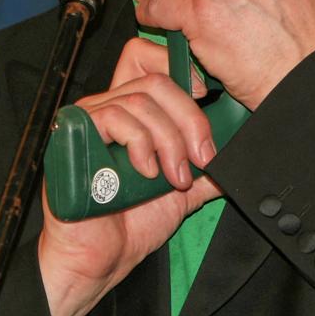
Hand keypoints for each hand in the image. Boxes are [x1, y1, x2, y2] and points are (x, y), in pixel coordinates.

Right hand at [38, 37, 220, 315]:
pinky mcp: (74, 135)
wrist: (100, 260)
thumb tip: (240, 153)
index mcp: (130, 111)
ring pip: (141, 99)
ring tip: (174, 176)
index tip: (205, 94)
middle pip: (156, 79)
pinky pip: (115, 118)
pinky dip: (141, 144)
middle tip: (201, 156)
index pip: (146, 56)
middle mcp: (106, 106)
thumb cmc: (131, 224)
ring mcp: (88, 119)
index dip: (178, 65)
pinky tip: (146, 173)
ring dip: (169, 140)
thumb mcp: (183, 188)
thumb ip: (206, 166)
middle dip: (190, 118)